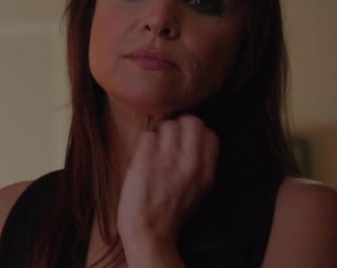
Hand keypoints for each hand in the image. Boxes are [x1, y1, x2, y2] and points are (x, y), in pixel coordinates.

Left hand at [117, 115, 218, 265]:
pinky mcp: (145, 160)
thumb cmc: (170, 212)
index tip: (184, 142)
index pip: (209, 134)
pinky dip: (144, 143)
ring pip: (168, 124)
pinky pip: (147, 134)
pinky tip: (142, 157)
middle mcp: (190, 163)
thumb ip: (199, 165)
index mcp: (206, 172)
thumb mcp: (197, 190)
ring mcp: (168, 160)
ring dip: (159, 134)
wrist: (149, 232)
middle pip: (191, 121)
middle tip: (168, 142)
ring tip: (154, 150)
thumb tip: (195, 140)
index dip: (195, 134)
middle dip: (178, 126)